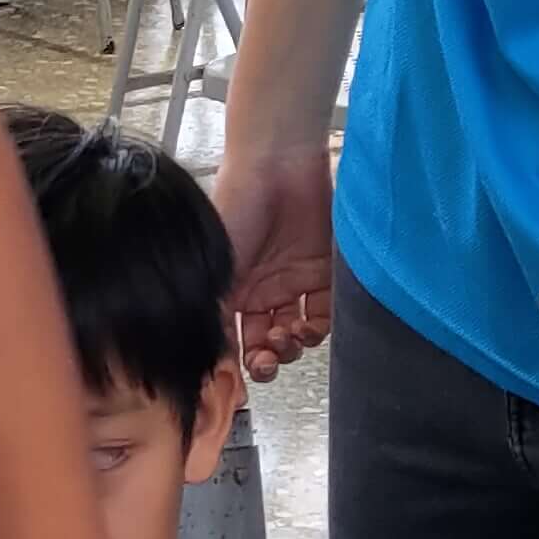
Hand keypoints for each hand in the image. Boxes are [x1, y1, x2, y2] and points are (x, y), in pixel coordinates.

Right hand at [215, 144, 337, 379]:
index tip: (239, 376)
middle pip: (266, 342)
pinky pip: (326, 312)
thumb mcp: (218, 266)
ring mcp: (293, 281)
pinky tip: (308, 325)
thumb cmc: (236, 204)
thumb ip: (217, 313)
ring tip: (288, 337)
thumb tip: (212, 357)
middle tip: (267, 361)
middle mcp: (262, 290)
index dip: (235, 362)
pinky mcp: (323, 271)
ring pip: (296, 333)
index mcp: (232, 290)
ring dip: (292, 347)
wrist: (277, 162)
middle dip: (267, 361)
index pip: (232, 339)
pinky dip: (319, 327)